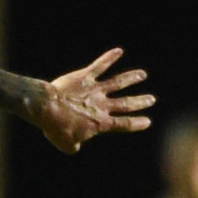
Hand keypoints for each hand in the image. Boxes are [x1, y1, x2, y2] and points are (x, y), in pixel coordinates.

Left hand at [32, 50, 154, 154]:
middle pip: (126, 103)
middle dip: (140, 101)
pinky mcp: (85, 77)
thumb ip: (75, 146)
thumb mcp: (66, 144)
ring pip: (117, 82)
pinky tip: (119, 50)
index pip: (123, 124)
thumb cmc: (55, 127)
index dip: (136, 123)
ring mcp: (95, 89)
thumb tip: (76, 146)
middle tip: (151, 99)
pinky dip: (109, 58)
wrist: (46, 108)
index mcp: (100, 123)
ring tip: (142, 74)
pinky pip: (99, 66)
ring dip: (131, 78)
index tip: (147, 121)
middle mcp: (102, 105)